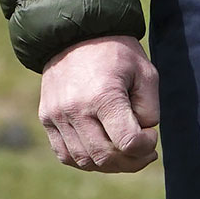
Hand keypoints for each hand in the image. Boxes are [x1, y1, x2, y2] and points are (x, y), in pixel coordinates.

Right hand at [38, 34, 161, 173]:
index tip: (152, 135)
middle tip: (145, 153)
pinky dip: (87, 160)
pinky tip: (103, 151)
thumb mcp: (145, 72)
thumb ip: (149, 108)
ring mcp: (57, 117)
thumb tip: (142, 137)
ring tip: (126, 154)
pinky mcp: (47, 119)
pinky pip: (66, 155)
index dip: (146, 146)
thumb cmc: (117, 52)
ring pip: (84, 160)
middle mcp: (75, 110)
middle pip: (105, 157)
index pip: (127, 142)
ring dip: (110, 165)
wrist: (75, 33)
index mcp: (103, 95)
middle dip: (131, 161)